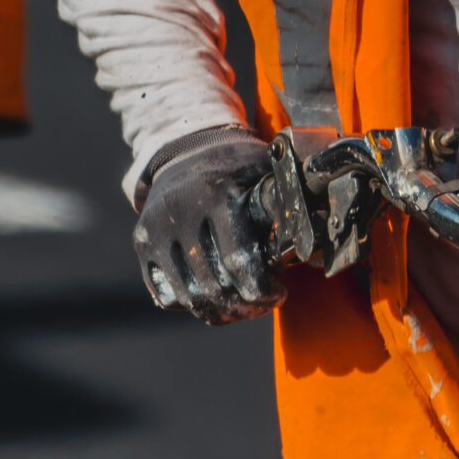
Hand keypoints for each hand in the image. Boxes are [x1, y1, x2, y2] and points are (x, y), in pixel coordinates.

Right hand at [132, 126, 284, 323]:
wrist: (186, 146)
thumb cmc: (237, 165)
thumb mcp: (264, 171)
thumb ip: (286, 204)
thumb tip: (316, 249)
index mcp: (217, 193)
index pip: (239, 261)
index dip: (262, 290)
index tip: (277, 296)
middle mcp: (181, 211)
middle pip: (215, 285)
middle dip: (244, 306)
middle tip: (260, 306)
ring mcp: (156, 229)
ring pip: (190, 297)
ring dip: (220, 312)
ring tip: (239, 308)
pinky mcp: (142, 243)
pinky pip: (167, 295)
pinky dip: (192, 305)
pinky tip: (212, 300)